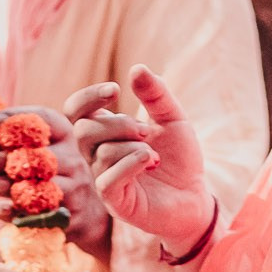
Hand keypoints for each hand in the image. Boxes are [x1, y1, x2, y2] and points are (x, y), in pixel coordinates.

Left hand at [0, 106, 109, 257]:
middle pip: (35, 154)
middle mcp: (73, 157)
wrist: (85, 215)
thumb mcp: (25, 156)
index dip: (17, 116)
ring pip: (38, 185)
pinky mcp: (71, 215)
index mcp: (63, 134)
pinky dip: (16, 212)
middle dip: (2, 159)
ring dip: (7, 186)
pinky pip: (41, 214)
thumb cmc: (45, 178)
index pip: (43, 118)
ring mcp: (76, 186)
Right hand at [68, 66, 214, 258]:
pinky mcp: (115, 203)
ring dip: (133, 146)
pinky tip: (151, 161)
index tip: (115, 90)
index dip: (88, 98)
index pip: (76, 112)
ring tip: (155, 155)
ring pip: (101, 153)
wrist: (195, 197)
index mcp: (105, 134)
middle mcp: (97, 157)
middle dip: (117, 124)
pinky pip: (107, 180)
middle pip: (83, 130)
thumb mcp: (172, 118)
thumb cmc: (179, 159)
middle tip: (145, 131)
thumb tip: (136, 68)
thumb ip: (156, 94)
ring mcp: (103, 181)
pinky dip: (131, 164)